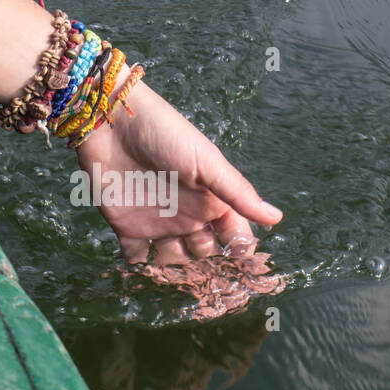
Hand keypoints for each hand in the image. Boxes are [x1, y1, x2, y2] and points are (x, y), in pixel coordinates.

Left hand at [74, 78, 282, 263]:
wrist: (112, 122)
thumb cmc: (165, 134)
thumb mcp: (207, 163)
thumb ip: (238, 193)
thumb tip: (277, 218)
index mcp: (212, 201)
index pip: (234, 235)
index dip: (239, 250)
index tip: (238, 261)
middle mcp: (188, 215)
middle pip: (204, 252)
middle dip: (205, 265)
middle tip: (199, 265)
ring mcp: (158, 222)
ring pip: (172, 260)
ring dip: (172, 267)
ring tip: (170, 264)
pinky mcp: (127, 226)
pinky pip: (136, 256)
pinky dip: (139, 265)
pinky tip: (142, 261)